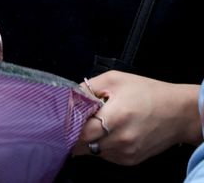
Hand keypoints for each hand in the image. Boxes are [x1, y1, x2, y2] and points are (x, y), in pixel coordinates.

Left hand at [72, 71, 201, 163]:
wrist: (179, 112)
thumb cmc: (149, 93)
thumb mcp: (114, 80)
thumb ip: (86, 88)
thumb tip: (67, 97)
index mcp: (115, 118)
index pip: (78, 132)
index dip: (66, 125)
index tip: (61, 118)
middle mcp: (121, 139)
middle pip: (82, 144)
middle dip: (74, 134)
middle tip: (75, 121)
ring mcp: (126, 152)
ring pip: (92, 151)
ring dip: (88, 140)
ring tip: (97, 124)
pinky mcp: (130, 159)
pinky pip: (105, 155)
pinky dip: (102, 145)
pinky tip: (109, 132)